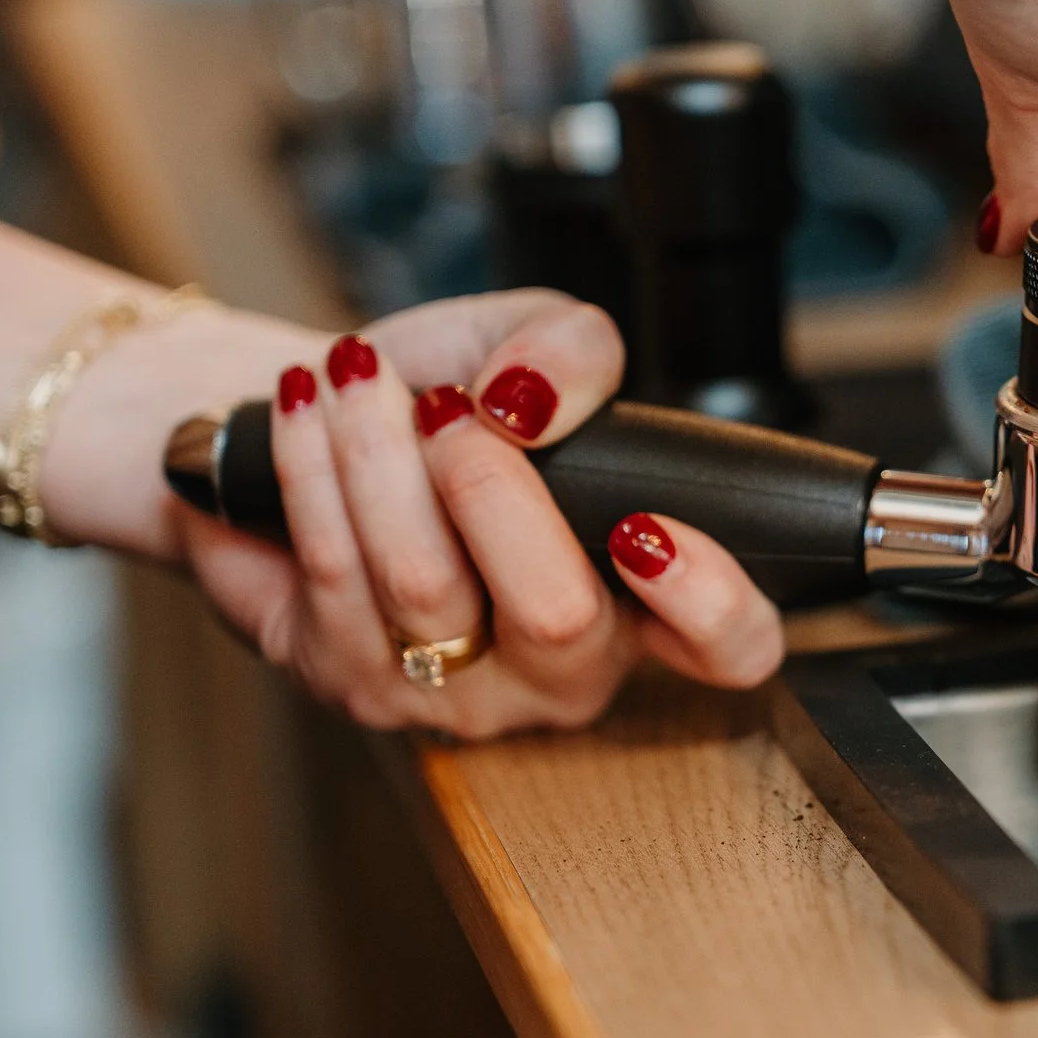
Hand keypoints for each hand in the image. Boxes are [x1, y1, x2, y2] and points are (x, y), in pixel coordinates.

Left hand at [178, 290, 781, 736]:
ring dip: (377, 453)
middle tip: (447, 410)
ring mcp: (457, 695)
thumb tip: (531, 400)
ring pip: (424, 587)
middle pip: (558, 616)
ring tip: (356, 375)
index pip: (731, 646)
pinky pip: (334, 577)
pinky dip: (313, 470)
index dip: (710, 602)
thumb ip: (571, 351)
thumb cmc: (453, 396)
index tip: (647, 526)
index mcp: (646, 599)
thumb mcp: (533, 342)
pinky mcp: (350, 685)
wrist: (319, 422)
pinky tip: (306, 410)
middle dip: (490, 485)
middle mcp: (564, 672)